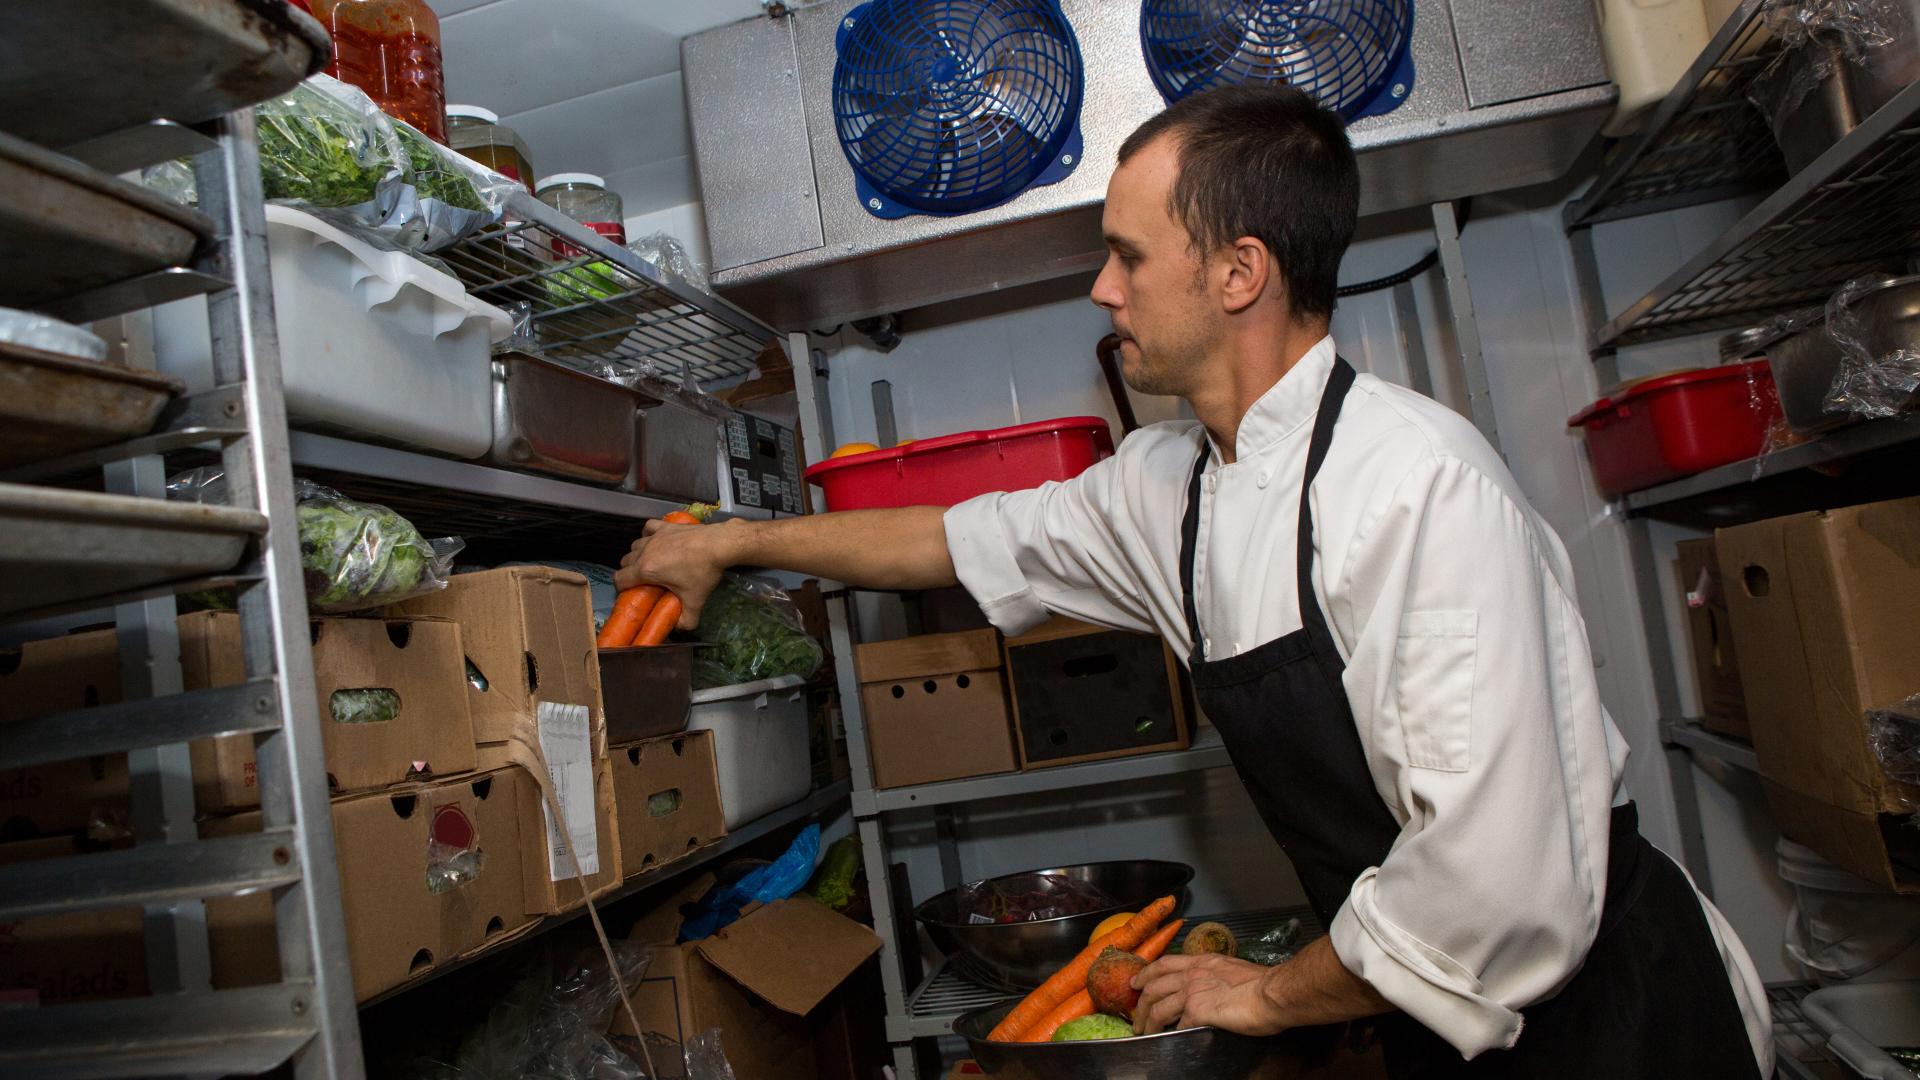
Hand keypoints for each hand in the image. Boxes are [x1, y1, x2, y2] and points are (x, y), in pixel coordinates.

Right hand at [615, 517, 748, 629]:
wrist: (718, 544)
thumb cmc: (703, 571)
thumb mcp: (695, 600)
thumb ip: (687, 620)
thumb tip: (682, 629)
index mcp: (646, 570)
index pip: (620, 579)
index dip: (622, 588)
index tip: (632, 593)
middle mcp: (645, 551)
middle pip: (626, 562)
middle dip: (631, 572)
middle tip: (645, 581)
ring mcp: (655, 536)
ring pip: (635, 545)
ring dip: (638, 555)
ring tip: (652, 563)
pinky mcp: (665, 526)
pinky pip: (648, 527)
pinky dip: (648, 534)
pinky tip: (656, 541)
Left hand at [1132, 953, 1286, 1036]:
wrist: (1272, 993)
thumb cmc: (1261, 983)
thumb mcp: (1231, 968)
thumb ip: (1214, 975)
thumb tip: (1210, 987)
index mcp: (1201, 961)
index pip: (1164, 964)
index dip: (1147, 973)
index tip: (1137, 981)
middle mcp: (1192, 973)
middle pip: (1153, 986)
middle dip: (1140, 1002)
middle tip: (1135, 1014)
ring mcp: (1192, 991)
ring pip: (1157, 1007)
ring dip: (1147, 1021)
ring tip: (1144, 1031)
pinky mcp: (1197, 1011)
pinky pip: (1177, 1025)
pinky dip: (1171, 1033)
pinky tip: (1170, 1039)